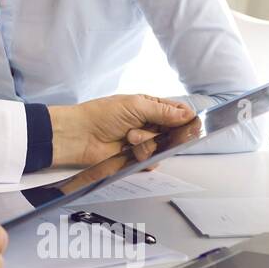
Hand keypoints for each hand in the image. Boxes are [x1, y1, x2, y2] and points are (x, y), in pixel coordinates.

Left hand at [47, 95, 194, 166]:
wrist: (79, 135)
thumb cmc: (101, 114)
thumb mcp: (134, 106)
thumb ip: (162, 111)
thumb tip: (187, 115)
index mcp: (149, 106)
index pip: (177, 112)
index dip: (185, 118)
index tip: (190, 124)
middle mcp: (149, 124)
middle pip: (174, 132)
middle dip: (165, 133)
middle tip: (151, 130)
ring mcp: (143, 141)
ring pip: (163, 148)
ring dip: (149, 143)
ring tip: (130, 138)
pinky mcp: (135, 157)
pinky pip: (152, 161)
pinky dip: (144, 157)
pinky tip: (130, 151)